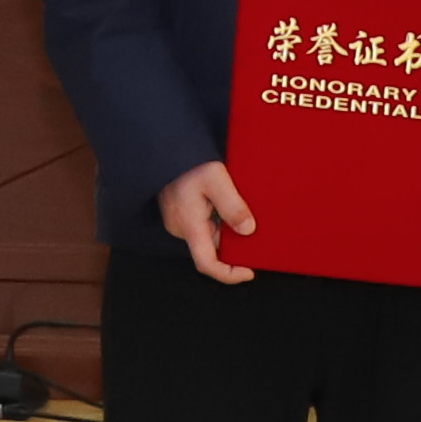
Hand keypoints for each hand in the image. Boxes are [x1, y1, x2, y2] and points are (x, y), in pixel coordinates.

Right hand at [159, 163, 255, 284]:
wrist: (165, 146)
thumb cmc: (188, 161)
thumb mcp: (215, 178)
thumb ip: (232, 205)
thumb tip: (248, 230)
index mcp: (189, 225)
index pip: (207, 263)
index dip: (228, 274)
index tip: (249, 272)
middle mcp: (181, 228)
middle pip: (212, 249)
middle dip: (234, 245)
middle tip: (255, 232)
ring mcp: (179, 221)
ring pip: (209, 235)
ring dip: (227, 230)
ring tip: (243, 213)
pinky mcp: (180, 213)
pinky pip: (204, 225)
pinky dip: (219, 220)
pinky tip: (228, 206)